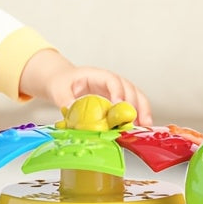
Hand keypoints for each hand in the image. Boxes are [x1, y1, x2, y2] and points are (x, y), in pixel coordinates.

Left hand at [19, 49, 151, 125]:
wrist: (62, 81)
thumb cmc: (62, 82)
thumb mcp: (58, 89)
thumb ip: (64, 99)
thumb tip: (71, 111)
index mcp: (96, 75)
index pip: (112, 80)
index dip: (118, 92)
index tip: (119, 105)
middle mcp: (110, 82)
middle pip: (129, 88)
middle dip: (135, 104)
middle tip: (136, 121)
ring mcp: (115, 91)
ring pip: (135, 96)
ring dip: (142, 110)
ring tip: (144, 127)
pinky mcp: (116, 101)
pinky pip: (132, 105)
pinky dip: (138, 115)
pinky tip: (139, 128)